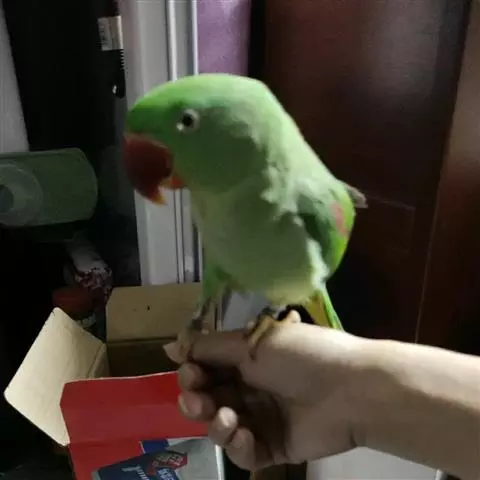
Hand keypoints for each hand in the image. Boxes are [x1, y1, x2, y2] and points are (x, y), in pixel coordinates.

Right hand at [164, 312, 370, 470]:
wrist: (350, 389)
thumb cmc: (300, 356)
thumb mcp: (253, 342)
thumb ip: (209, 347)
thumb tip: (172, 345)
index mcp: (247, 358)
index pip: (207, 367)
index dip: (193, 373)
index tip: (190, 374)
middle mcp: (251, 386)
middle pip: (209, 398)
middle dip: (197, 400)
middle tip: (198, 400)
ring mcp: (262, 417)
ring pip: (221, 426)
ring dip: (216, 423)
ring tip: (227, 418)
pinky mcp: (273, 446)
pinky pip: (244, 451)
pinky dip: (238, 446)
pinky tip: (244, 435)